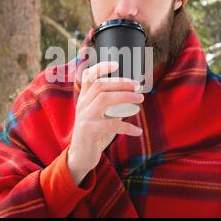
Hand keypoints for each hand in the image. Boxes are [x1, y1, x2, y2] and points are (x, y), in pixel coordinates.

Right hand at [67, 61, 143, 184]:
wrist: (81, 156)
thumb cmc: (95, 134)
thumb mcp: (102, 117)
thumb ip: (112, 106)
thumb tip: (132, 95)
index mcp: (85, 98)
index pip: (88, 76)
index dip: (100, 68)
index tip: (116, 64)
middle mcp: (82, 104)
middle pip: (100, 85)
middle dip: (121, 83)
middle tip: (138, 86)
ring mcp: (84, 117)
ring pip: (104, 99)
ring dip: (125, 97)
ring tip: (140, 99)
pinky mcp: (88, 130)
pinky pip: (111, 124)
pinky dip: (127, 127)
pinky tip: (137, 131)